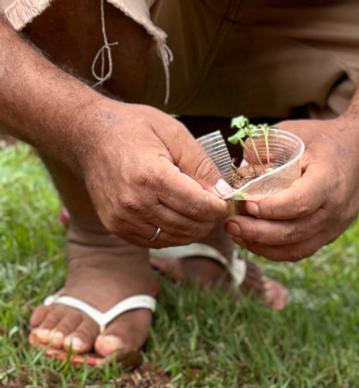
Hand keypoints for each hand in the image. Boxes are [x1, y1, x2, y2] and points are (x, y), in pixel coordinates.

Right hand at [77, 102, 228, 247]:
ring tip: (195, 211)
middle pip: (189, 226)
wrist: (87, 135)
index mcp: (151, 175)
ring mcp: (123, 217)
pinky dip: (172, 234)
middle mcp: (135, 201)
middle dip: (208, 220)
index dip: (218, 207)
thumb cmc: (133, 128)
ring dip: (192, 229)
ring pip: (175, 238)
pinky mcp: (116, 227)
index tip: (223, 201)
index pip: (198, 206)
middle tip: (212, 207)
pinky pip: (156, 241)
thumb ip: (201, 164)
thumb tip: (224, 193)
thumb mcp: (173, 133)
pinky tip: (174, 216)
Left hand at [225, 119, 358, 261]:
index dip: (271, 208)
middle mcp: (335, 210)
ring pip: (296, 248)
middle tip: (231, 223)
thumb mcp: (296, 133)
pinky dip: (275, 251)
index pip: (300, 202)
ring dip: (263, 246)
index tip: (245, 204)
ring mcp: (334, 227)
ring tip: (238, 234)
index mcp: (329, 180)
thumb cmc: (325, 141)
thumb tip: (238, 169)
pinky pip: (301, 251)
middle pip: (295, 231)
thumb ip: (265, 148)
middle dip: (258, 232)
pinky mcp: (329, 236)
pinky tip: (254, 241)